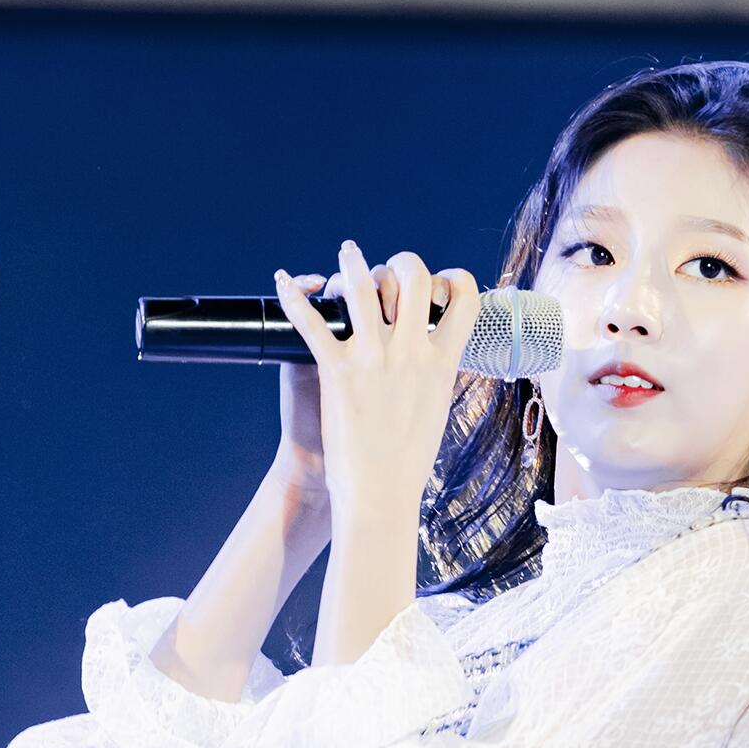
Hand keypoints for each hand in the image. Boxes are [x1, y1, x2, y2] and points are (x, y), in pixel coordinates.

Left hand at [273, 241, 480, 524]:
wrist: (379, 494)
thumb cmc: (407, 462)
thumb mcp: (436, 412)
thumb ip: (435, 376)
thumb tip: (438, 357)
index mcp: (441, 363)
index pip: (465, 299)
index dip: (455, 280)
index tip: (440, 285)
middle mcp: (410, 352)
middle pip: (413, 277)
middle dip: (403, 262)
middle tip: (389, 268)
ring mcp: (372, 358)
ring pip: (363, 287)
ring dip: (353, 262)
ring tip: (348, 253)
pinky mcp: (337, 370)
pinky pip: (311, 322)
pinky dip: (293, 297)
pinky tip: (283, 280)